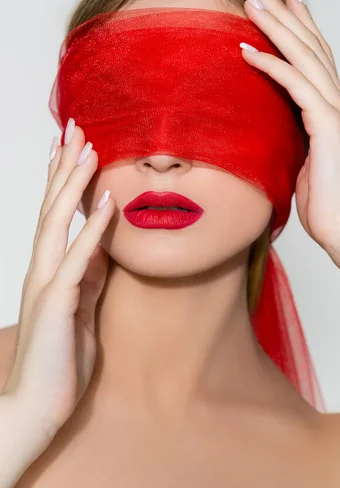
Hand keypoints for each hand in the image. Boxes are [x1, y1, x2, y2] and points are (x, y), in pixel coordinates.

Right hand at [2, 122, 114, 447]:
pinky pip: (78, 258)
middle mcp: (42, 269)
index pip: (55, 214)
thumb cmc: (61, 358)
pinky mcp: (58, 303)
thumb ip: (90, 274)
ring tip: (88, 150)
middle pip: (52, 207)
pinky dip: (93, 229)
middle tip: (74, 128)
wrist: (38, 405)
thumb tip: (103, 246)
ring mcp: (47, 284)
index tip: (73, 147)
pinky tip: (107, 202)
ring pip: (57, 222)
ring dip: (73, 184)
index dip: (63, 179)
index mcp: (50, 269)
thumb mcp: (82, 306)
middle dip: (64, 166)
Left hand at [241, 0, 339, 250]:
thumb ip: (290, 133)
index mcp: (331, 106)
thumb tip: (266, 123)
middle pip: (308, 42)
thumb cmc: (325, 200)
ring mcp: (335, 109)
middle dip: (280, 9)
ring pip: (302, 54)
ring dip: (274, 24)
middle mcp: (336, 99)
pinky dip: (269, 64)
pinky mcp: (327, 124)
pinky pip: (295, 84)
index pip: (313, 54)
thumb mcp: (301, 157)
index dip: (295, 23)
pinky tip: (246, 48)